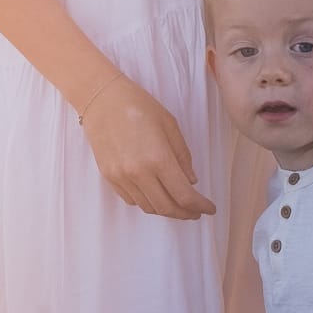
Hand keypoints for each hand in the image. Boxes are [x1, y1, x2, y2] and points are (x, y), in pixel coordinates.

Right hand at [79, 71, 214, 220]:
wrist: (101, 98)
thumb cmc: (139, 106)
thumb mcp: (170, 125)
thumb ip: (183, 156)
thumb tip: (191, 181)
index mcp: (158, 158)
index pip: (184, 195)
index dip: (200, 206)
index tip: (210, 208)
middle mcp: (139, 173)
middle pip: (167, 207)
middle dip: (185, 214)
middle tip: (196, 212)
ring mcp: (122, 177)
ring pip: (148, 207)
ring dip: (166, 210)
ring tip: (178, 204)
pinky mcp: (109, 177)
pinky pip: (132, 200)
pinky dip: (148, 202)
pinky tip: (156, 195)